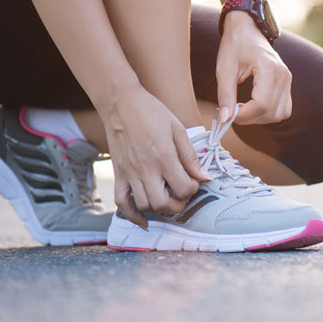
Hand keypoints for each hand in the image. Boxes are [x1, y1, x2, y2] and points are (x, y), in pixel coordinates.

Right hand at [100, 83, 208, 228]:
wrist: (121, 103)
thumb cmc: (151, 112)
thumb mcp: (177, 128)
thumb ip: (189, 155)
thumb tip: (203, 176)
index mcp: (164, 156)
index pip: (184, 188)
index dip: (193, 188)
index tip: (194, 181)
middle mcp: (146, 168)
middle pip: (163, 204)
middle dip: (178, 204)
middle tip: (182, 194)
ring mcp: (130, 173)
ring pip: (144, 205)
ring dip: (158, 207)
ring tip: (166, 196)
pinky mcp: (119, 173)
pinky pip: (121, 202)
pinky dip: (132, 215)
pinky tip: (144, 218)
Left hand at [216, 11, 291, 124]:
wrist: (247, 29)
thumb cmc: (235, 45)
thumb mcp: (224, 68)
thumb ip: (225, 95)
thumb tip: (224, 119)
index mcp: (269, 68)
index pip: (261, 104)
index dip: (244, 115)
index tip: (228, 114)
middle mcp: (283, 75)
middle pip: (271, 112)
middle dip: (250, 118)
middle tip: (232, 110)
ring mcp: (288, 80)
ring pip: (279, 114)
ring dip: (259, 118)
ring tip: (242, 107)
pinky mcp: (287, 84)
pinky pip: (283, 109)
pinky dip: (268, 113)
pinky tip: (252, 106)